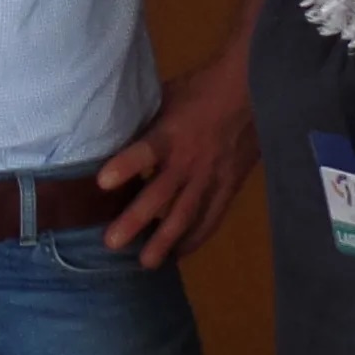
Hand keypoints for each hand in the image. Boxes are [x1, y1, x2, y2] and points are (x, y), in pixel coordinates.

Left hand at [96, 53, 257, 262]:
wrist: (253, 93)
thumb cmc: (200, 91)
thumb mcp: (165, 98)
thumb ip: (142, 123)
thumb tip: (109, 137)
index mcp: (170, 133)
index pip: (145, 150)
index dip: (126, 165)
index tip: (102, 182)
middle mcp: (189, 160)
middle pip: (160, 195)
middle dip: (135, 220)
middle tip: (111, 243)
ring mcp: (210, 178)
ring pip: (186, 215)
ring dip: (165, 241)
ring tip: (146, 263)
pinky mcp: (228, 188)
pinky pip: (211, 219)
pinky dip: (195, 239)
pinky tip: (180, 254)